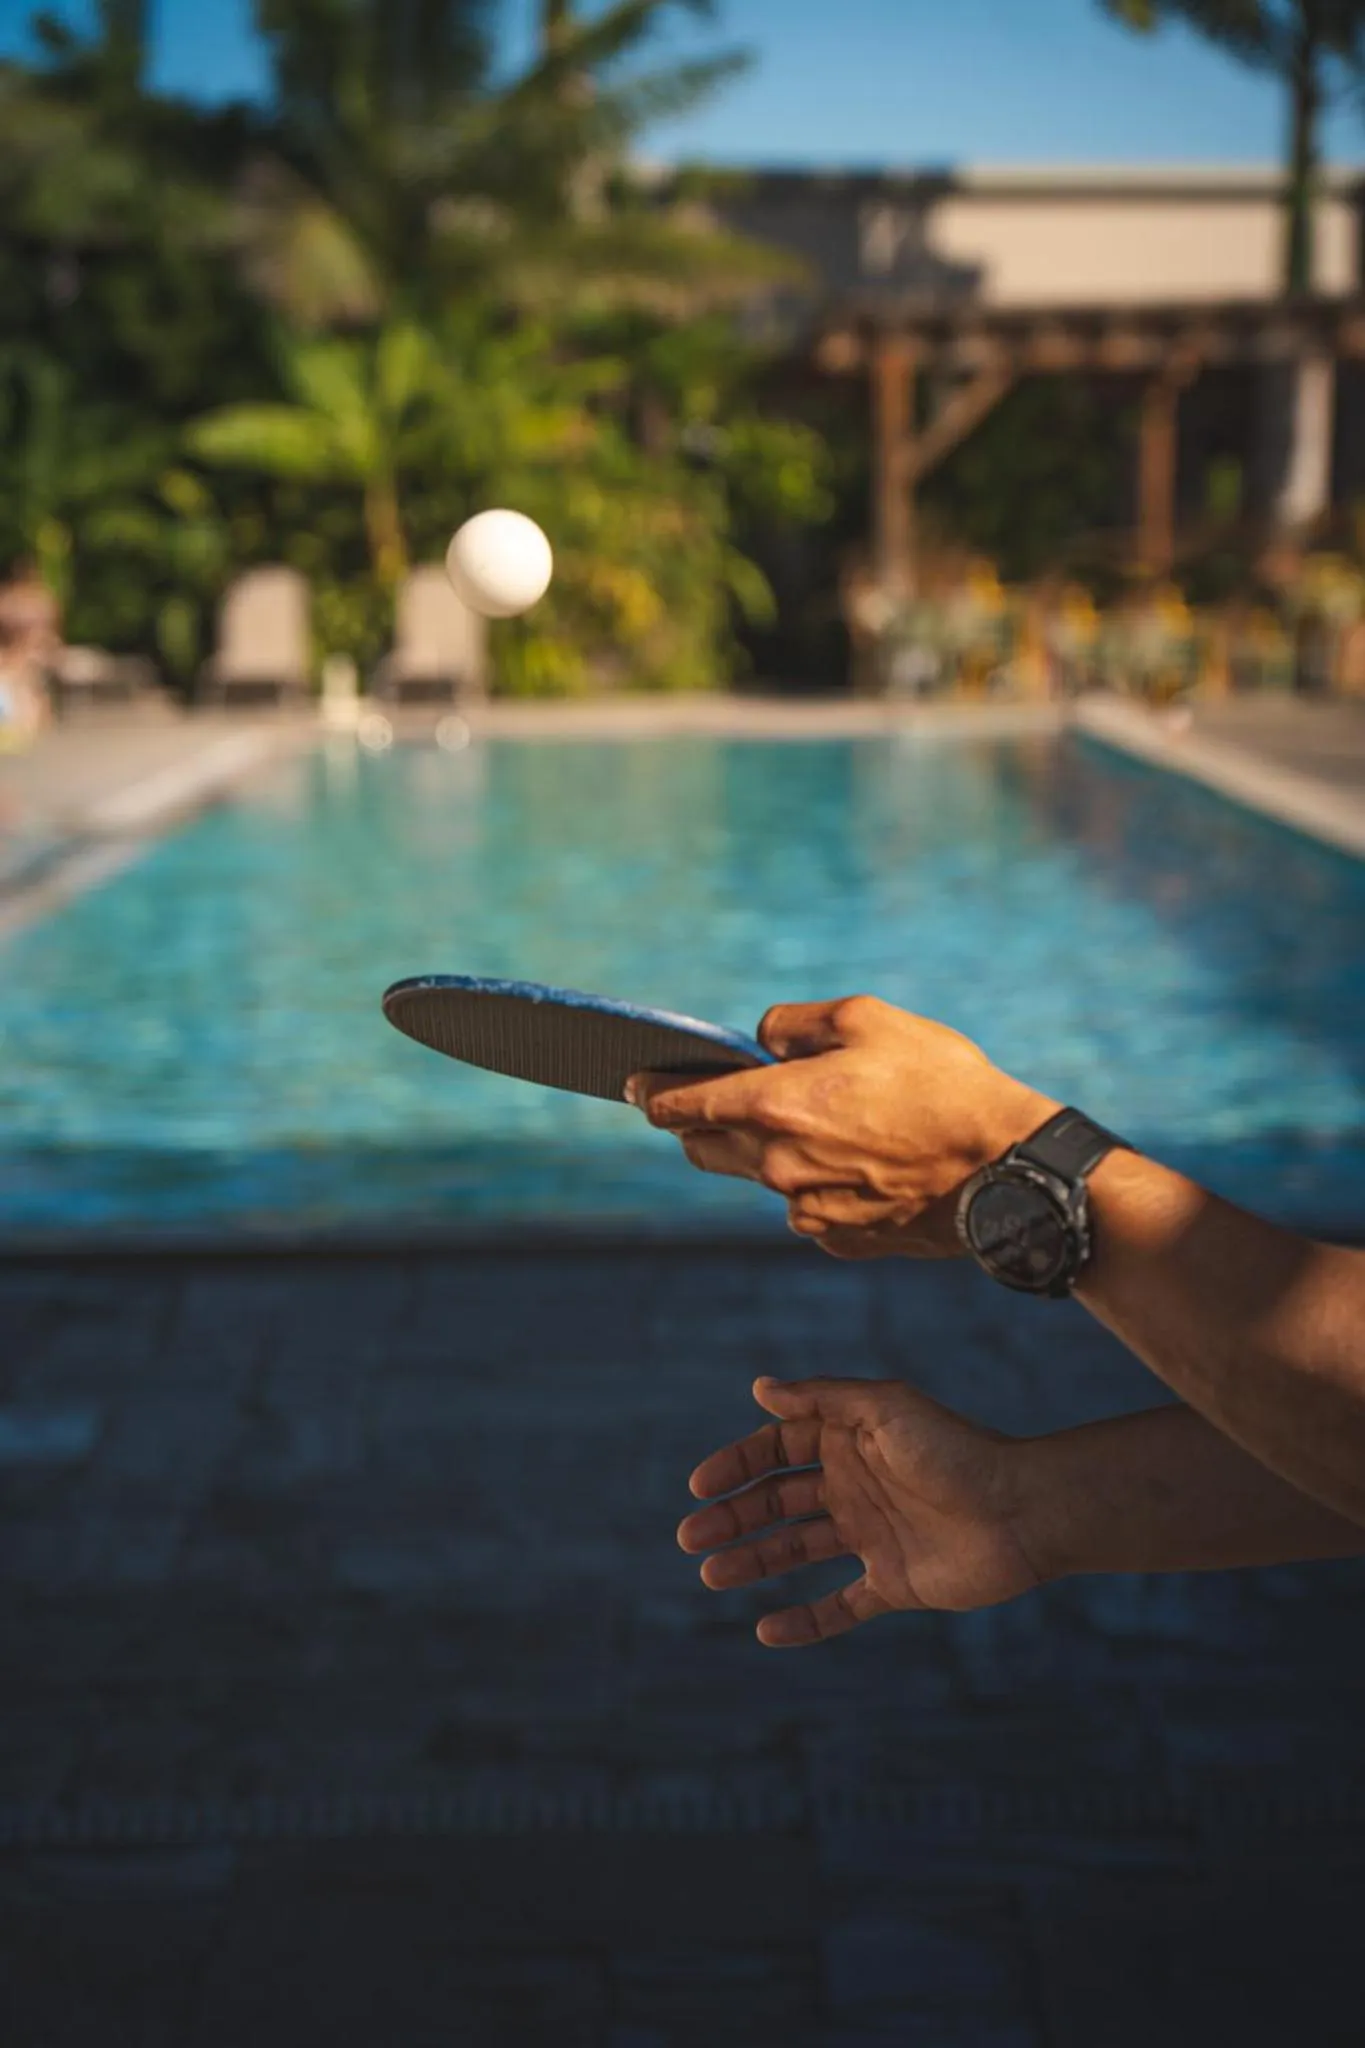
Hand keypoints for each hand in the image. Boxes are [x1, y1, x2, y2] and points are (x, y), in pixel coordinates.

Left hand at [629, 995, 1055, 1257]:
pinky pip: (804, 1207)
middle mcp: (776, 1166)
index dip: (650, 1092)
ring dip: (761, 1152)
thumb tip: (762, 1038)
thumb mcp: (868, 1018)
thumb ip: (796, 1022)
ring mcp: (805, 1211)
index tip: (634, 1083)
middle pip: (703, 1149)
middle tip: (711, 1098)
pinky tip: (858, 1160)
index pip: (681, 1106)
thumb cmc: (941, 1082)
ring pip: (757, 1179)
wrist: (1003, 1167)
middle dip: (696, 1123)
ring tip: (812, 1121)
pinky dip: (812, 1183)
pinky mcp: (838, 1238)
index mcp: (774, 1105)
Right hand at [677, 1375, 1044, 1646]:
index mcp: (850, 1441)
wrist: (1022, 1511)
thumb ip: (822, 1398)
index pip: (777, 1450)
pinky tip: (765, 1629)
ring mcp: (872, 1536)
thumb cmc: (956, 1450)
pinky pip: (839, 1606)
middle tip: (690, 1538)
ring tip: (710, 1575)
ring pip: (796, 1550)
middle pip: (778, 1501)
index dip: (737, 1465)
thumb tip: (759, 1388)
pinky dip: (803, 1622)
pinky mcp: (894, 1582)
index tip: (701, 1487)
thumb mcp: (886, 1408)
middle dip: (732, 1517)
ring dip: (752, 1561)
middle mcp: (855, 1487)